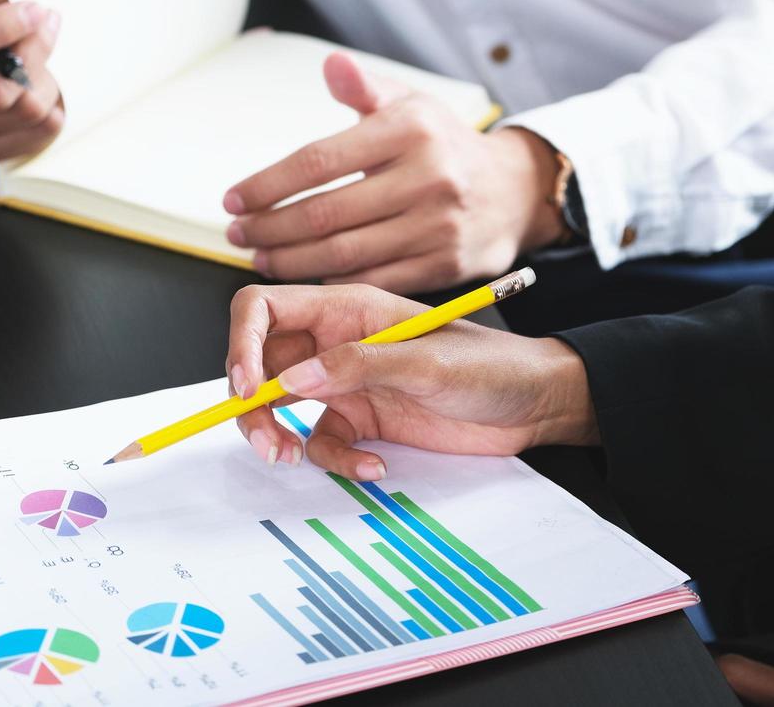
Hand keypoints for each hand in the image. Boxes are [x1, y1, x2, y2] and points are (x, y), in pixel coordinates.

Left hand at [223, 53, 565, 293]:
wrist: (515, 192)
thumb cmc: (445, 145)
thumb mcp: (411, 104)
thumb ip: (364, 88)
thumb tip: (331, 64)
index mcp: (410, 129)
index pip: (319, 161)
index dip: (267, 184)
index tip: (233, 200)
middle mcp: (428, 176)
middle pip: (325, 213)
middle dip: (270, 228)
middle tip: (239, 235)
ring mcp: (438, 225)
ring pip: (343, 253)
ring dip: (290, 260)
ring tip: (261, 256)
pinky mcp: (444, 265)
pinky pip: (372, 279)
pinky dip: (329, 281)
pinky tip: (303, 275)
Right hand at [225, 283, 598, 478]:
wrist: (532, 405)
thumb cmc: (490, 365)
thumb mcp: (425, 361)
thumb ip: (358, 364)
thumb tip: (292, 376)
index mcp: (347, 308)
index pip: (265, 308)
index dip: (241, 341)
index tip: (243, 384)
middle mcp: (336, 342)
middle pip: (261, 364)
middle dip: (250, 403)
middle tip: (265, 439)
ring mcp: (346, 383)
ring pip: (281, 407)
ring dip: (277, 436)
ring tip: (292, 458)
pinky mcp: (362, 420)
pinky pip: (323, 442)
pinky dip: (337, 460)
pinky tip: (374, 466)